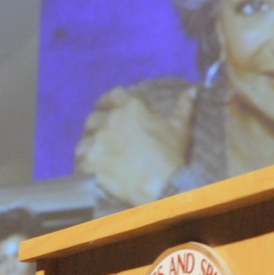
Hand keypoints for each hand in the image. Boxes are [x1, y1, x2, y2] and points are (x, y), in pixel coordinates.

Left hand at [75, 85, 196, 207]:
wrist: (161, 185)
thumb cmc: (171, 155)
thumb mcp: (180, 128)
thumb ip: (183, 106)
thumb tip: (193, 90)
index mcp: (131, 108)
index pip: (113, 95)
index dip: (108, 100)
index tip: (105, 106)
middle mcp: (110, 120)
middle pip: (93, 119)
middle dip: (96, 126)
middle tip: (102, 137)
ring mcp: (98, 141)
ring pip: (84, 141)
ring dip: (89, 147)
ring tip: (96, 157)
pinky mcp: (90, 161)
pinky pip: (80, 162)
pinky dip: (85, 166)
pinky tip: (91, 171)